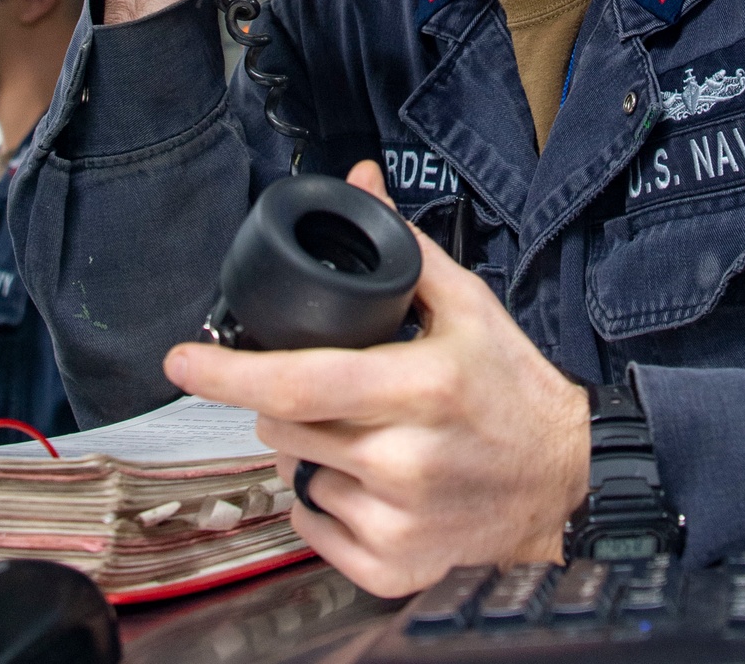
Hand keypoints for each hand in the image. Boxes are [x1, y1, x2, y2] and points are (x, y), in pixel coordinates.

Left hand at [163, 161, 589, 597]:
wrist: (565, 481)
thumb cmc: (511, 385)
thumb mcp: (466, 304)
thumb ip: (402, 245)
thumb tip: (360, 179)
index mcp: (422, 385)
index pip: (299, 381)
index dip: (229, 372)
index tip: (179, 361)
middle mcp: (406, 459)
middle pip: (283, 426)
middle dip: (283, 401)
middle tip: (332, 389)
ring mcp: (398, 520)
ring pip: (295, 475)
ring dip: (308, 450)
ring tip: (364, 434)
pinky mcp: (393, 566)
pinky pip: (314, 525)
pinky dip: (324, 501)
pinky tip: (370, 481)